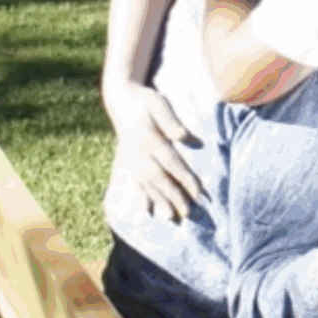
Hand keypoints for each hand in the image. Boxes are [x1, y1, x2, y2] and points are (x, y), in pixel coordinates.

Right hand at [105, 80, 200, 220]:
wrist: (118, 98)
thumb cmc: (143, 100)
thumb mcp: (156, 102)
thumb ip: (169, 119)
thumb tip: (183, 136)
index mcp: (147, 139)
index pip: (170, 162)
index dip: (185, 178)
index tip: (199, 192)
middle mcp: (138, 153)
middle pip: (158, 179)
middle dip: (173, 196)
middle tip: (188, 213)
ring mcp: (131, 159)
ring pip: (146, 185)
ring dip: (159, 202)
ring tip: (170, 219)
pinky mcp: (128, 162)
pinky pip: (135, 183)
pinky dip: (141, 198)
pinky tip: (145, 213)